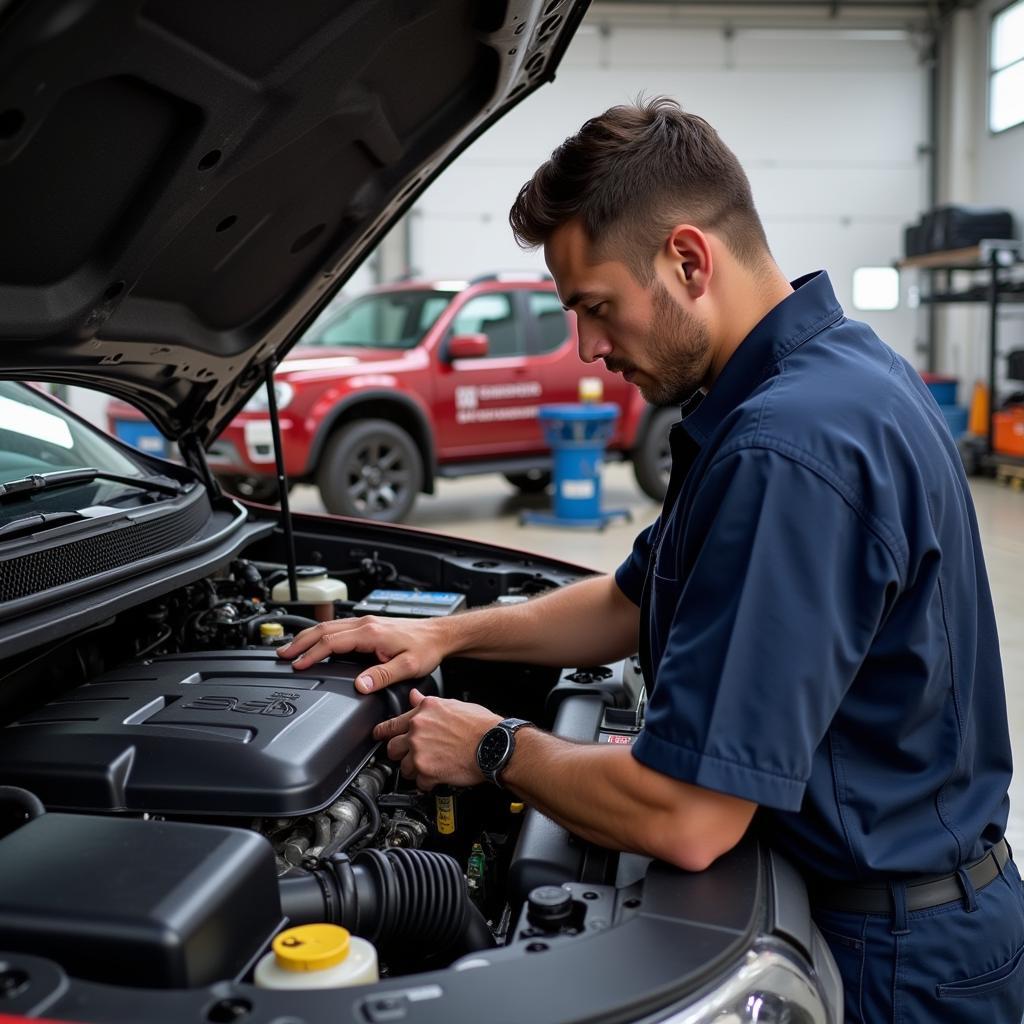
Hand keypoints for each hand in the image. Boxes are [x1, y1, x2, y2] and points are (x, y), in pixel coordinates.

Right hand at [276, 616, 447, 691]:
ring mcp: (366, 623)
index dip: (312, 654)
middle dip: (300, 643)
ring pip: (329, 627)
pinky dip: (321, 635)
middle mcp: (365, 624)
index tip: (297, 665)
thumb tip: (359, 685)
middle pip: (324, 630)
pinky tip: (316, 641)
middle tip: (281, 654)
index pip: (332, 642)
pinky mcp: (369, 625)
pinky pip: (338, 627)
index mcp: (370, 633)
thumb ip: (382, 676)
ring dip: (308, 637)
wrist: (439, 635)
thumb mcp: (407, 666)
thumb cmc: (426, 648)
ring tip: (290, 648)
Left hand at [372, 688, 500, 790]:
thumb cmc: (480, 725)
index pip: (392, 723)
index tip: (379, 735)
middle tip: (411, 756)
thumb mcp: (452, 705)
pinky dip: (428, 783)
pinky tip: (438, 777)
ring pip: (404, 768)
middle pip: (392, 748)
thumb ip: (428, 703)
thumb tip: (414, 697)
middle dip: (400, 754)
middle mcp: (417, 730)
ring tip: (430, 768)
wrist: (494, 744)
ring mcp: (419, 751)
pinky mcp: (426, 771)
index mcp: (423, 712)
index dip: (382, 732)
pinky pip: (419, 782)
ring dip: (415, 770)